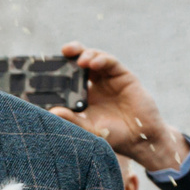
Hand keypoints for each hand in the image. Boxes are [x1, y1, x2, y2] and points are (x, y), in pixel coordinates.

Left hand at [54, 44, 189, 173]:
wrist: (140, 139)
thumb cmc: (113, 135)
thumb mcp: (88, 129)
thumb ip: (72, 119)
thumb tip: (52, 112)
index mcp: (83, 94)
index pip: (68, 75)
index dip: (61, 67)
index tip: (49, 64)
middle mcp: (95, 83)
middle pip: (80, 61)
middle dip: (73, 52)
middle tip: (64, 50)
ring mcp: (109, 78)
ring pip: (95, 58)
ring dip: (86, 54)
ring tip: (80, 60)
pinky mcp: (124, 76)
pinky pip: (111, 62)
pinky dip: (102, 60)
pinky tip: (93, 64)